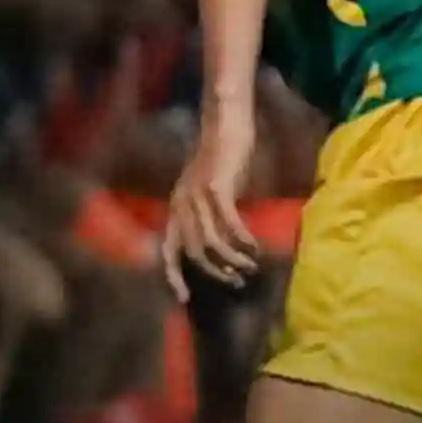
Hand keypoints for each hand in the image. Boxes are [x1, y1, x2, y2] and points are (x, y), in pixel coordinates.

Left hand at [162, 98, 259, 301]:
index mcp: (176, 207)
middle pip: (191, 252)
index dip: (173, 276)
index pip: (167, 249)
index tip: (185, 299)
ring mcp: (196, 195)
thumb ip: (209, 217)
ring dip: (232, 260)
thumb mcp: (210, 193)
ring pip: (210, 242)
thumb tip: (221, 249)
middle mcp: (181, 203)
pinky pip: (228, 223)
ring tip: (250, 266)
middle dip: (214, 272)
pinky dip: (242, 239)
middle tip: (237, 281)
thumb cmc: (223, 160)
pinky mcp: (216, 186)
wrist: (226, 123)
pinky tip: (254, 246)